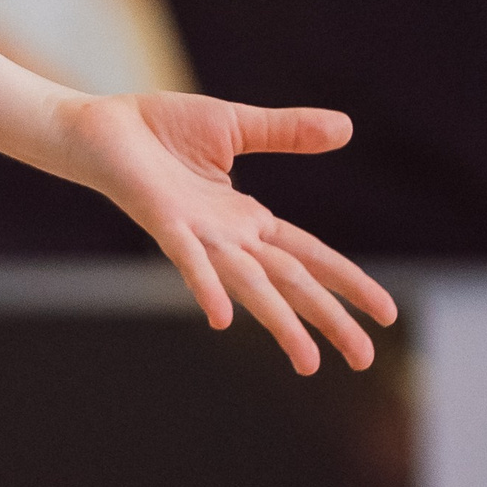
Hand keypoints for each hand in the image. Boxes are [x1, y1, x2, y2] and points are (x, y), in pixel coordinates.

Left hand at [56, 92, 397, 373]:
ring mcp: (196, 233)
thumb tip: (347, 127)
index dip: (346, 282)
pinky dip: (208, 286)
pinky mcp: (163, 221)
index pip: (308, 257)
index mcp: (246, 218)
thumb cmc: (160, 129)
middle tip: (364, 360)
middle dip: (327, 320)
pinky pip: (189, 259)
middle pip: (289, 282)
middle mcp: (226, 236)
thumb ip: (287, 132)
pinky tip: (224, 319)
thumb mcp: (236, 125)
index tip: (386, 313)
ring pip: (249, 283)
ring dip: (279, 322)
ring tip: (309, 363)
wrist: (101, 122)